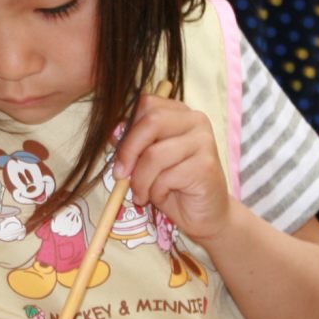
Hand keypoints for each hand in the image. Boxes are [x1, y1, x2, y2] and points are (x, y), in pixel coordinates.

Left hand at [111, 94, 234, 241]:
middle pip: (151, 121)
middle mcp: (196, 120)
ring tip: (142, 194)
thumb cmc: (174, 186)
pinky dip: (155, 192)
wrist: (205, 214)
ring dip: (140, 180)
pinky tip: (160, 197)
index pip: (147, 104)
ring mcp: (204, 141)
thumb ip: (133, 143)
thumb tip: (113, 132)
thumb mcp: (147, 161)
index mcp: (180, 113)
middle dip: (128, 151)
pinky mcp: (205, 166)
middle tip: (120, 175)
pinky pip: (166, 177)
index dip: (128, 129)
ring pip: (154, 154)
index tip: (120, 155)